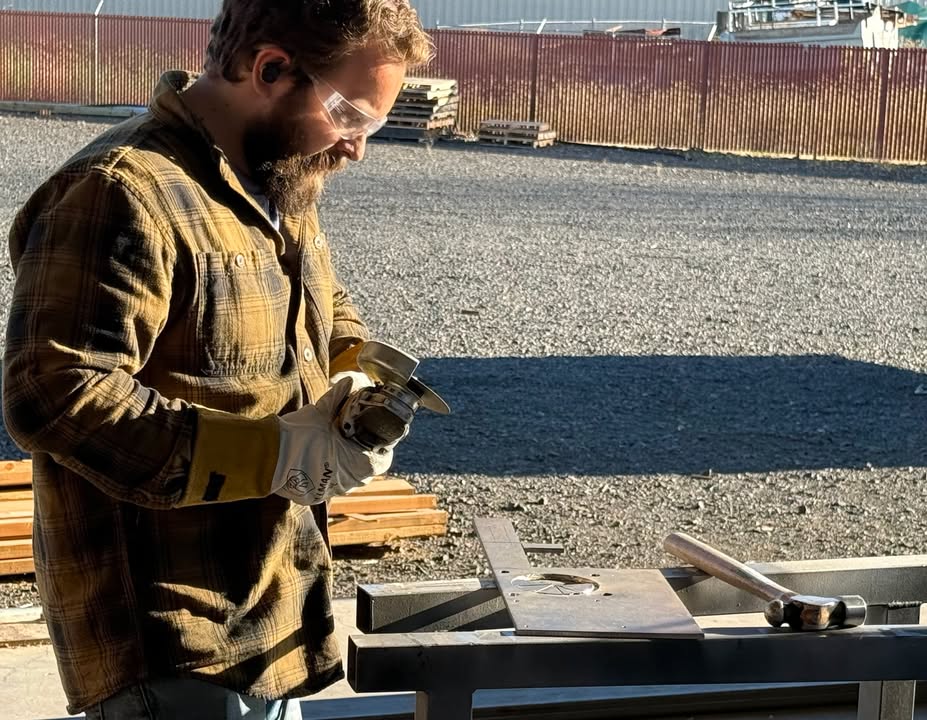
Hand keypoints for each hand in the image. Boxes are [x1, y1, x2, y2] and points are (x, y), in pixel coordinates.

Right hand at [271, 373, 392, 504]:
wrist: (266, 456)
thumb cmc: (297, 436)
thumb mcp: (319, 414)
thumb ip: (337, 399)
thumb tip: (349, 382)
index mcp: (356, 466)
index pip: (382, 461)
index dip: (381, 447)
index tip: (373, 435)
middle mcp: (346, 483)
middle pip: (365, 470)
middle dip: (362, 453)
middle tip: (354, 436)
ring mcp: (329, 491)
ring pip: (347, 478)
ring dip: (346, 463)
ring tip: (337, 446)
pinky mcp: (313, 495)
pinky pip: (329, 483)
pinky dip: (329, 471)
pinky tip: (323, 458)